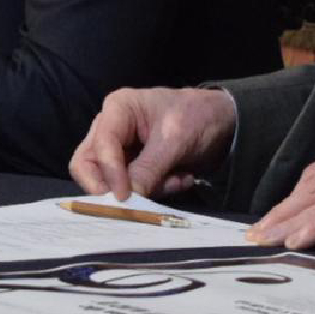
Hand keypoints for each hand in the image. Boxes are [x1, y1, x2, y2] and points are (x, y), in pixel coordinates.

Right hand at [69, 87, 236, 199]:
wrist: (225, 122)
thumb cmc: (198, 117)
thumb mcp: (175, 141)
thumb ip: (149, 168)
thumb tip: (127, 199)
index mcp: (118, 110)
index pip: (101, 145)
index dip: (110, 173)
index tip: (124, 198)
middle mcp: (112, 128)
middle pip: (88, 163)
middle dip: (112, 186)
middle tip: (131, 203)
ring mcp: (121, 148)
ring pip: (110, 180)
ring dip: (146, 187)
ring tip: (177, 180)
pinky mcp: (134, 165)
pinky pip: (133, 187)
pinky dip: (157, 188)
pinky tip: (181, 178)